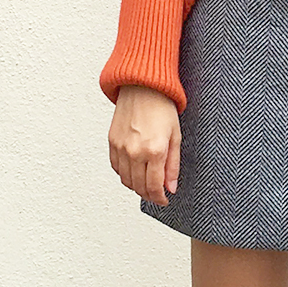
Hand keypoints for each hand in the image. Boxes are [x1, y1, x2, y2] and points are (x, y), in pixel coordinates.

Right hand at [107, 85, 181, 206]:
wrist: (143, 86)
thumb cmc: (162, 107)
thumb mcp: (176, 136)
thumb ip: (173, 165)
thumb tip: (170, 187)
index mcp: (154, 150)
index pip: (153, 186)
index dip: (159, 198)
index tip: (164, 200)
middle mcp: (135, 151)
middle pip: (138, 187)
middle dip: (149, 195)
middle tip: (156, 193)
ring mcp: (121, 147)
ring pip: (126, 180)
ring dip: (136, 186)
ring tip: (146, 183)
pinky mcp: (112, 142)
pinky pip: (116, 167)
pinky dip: (125, 174)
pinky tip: (134, 170)